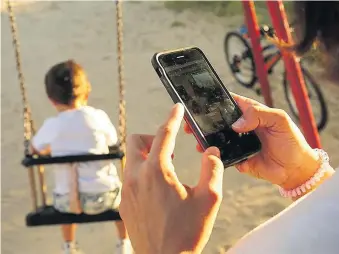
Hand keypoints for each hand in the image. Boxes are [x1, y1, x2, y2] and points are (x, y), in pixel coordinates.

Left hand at [120, 104, 223, 253]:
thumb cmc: (187, 233)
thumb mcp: (210, 199)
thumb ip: (213, 169)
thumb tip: (211, 151)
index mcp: (157, 172)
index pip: (164, 134)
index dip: (172, 118)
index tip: (176, 108)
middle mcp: (136, 177)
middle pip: (137, 141)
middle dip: (153, 137)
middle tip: (171, 149)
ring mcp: (127, 191)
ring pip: (131, 159)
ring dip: (147, 156)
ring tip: (167, 170)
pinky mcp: (124, 203)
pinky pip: (130, 177)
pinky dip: (142, 173)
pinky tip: (158, 189)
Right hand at [184, 93, 319, 189]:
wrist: (296, 169)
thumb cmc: (291, 141)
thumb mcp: (279, 120)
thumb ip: (259, 114)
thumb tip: (237, 123)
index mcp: (250, 113)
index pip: (229, 102)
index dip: (214, 101)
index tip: (199, 102)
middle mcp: (242, 127)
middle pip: (218, 121)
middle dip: (203, 121)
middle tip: (191, 124)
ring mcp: (238, 143)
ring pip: (217, 139)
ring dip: (206, 138)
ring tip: (197, 140)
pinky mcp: (238, 159)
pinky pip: (223, 156)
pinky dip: (215, 155)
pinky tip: (209, 153)